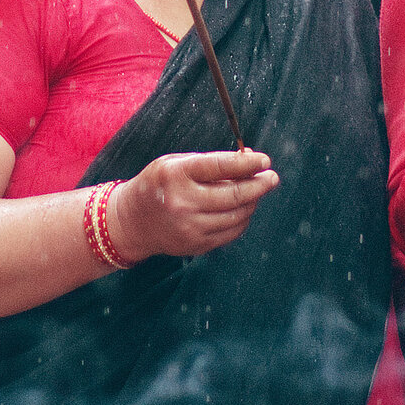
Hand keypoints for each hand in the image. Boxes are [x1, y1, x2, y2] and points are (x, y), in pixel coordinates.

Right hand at [110, 150, 279, 261]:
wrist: (132, 221)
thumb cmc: (159, 184)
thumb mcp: (176, 163)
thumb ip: (211, 162)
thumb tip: (249, 161)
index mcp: (176, 175)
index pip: (220, 167)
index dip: (247, 164)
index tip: (265, 160)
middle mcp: (183, 203)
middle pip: (234, 195)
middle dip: (259, 185)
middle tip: (271, 177)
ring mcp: (190, 227)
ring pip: (237, 215)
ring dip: (252, 202)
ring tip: (256, 191)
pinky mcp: (196, 245)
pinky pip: (231, 232)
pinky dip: (242, 219)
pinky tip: (242, 208)